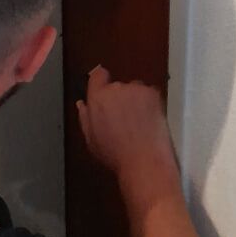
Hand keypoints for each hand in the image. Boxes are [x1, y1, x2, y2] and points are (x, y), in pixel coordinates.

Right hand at [77, 68, 178, 198]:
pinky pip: (149, 94)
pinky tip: (149, 122)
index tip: (105, 92)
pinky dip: (149, 104)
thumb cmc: (115, 155)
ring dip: (135, 100)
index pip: (98, 76)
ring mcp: (136, 89)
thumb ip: (85, 117)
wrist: (144, 161)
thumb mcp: (92, 140)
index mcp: (97, 98)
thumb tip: (82, 104)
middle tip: (124, 119)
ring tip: (138, 123)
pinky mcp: (153, 93)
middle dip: (119, 99)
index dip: (101, 82)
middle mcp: (115, 89)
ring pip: (134, 91)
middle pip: (117, 87)